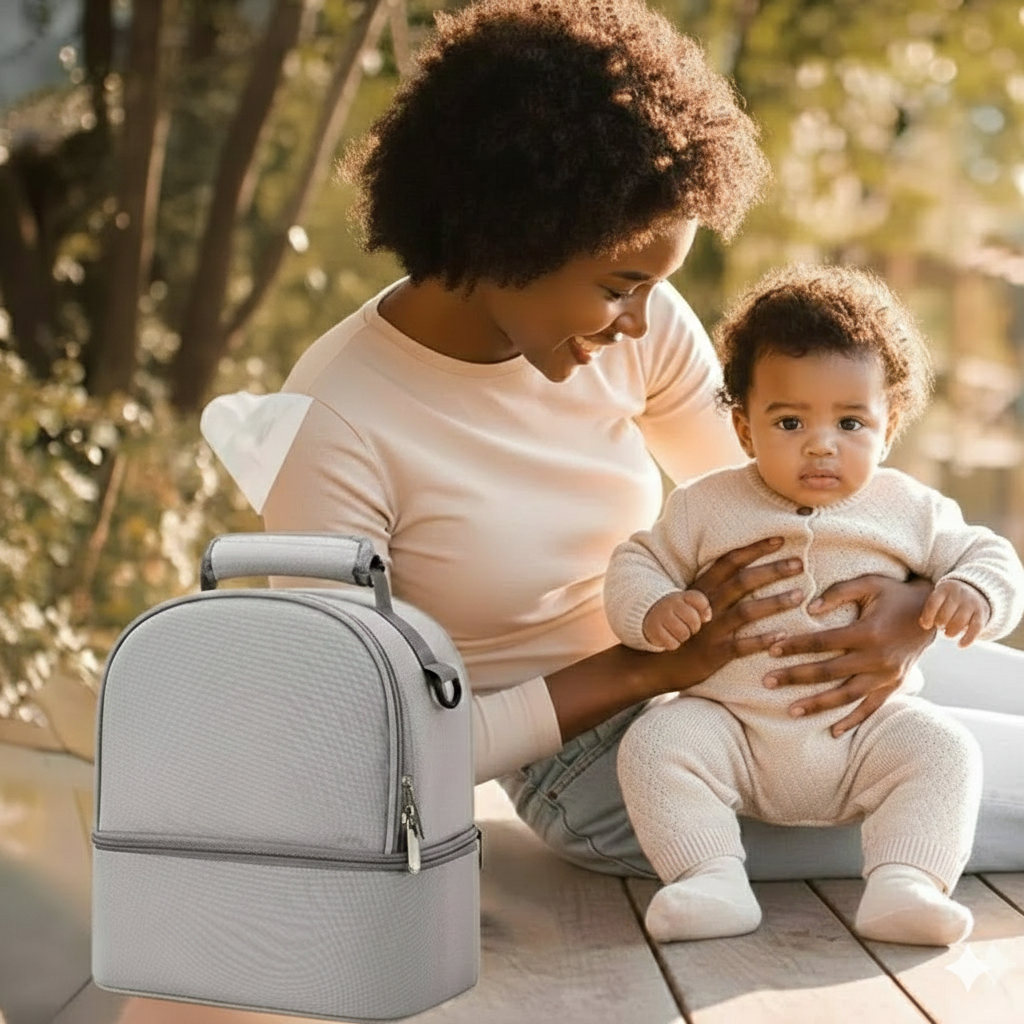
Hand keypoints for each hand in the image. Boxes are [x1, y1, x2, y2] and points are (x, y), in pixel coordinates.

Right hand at [643, 590, 711, 649]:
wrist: (646, 612)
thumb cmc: (674, 610)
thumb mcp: (687, 603)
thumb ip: (702, 607)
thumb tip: (707, 618)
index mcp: (680, 596)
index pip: (699, 600)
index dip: (703, 610)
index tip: (697, 614)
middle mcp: (670, 604)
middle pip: (694, 620)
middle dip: (694, 627)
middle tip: (688, 627)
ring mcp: (661, 616)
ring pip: (683, 633)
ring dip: (684, 636)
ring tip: (678, 633)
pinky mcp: (654, 630)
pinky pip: (672, 643)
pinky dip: (673, 643)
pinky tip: (670, 637)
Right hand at [655, 536, 804, 686]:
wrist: (656, 662)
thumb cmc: (680, 630)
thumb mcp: (691, 603)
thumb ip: (714, 589)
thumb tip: (742, 572)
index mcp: (702, 589)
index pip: (730, 561)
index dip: (754, 549)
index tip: (779, 539)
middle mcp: (708, 605)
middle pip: (743, 581)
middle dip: (772, 570)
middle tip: (799, 563)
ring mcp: (711, 629)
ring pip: (746, 611)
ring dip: (775, 602)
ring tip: (800, 596)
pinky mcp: (715, 652)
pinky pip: (742, 645)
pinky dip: (763, 640)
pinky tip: (783, 636)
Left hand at [763, 575, 933, 736]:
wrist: (934, 614)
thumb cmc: (895, 594)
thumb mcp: (869, 583)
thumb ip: (838, 592)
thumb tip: (810, 607)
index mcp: (869, 632)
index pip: (823, 642)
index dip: (796, 645)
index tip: (772, 649)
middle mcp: (878, 658)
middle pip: (829, 671)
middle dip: (795, 677)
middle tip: (767, 681)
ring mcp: (888, 676)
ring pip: (847, 695)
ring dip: (818, 705)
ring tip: (790, 711)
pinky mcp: (895, 685)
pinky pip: (871, 707)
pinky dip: (853, 720)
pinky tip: (833, 731)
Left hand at [919, 579, 989, 646]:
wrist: (976, 591)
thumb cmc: (948, 599)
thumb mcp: (939, 597)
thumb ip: (930, 609)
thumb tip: (923, 624)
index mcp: (945, 588)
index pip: (933, 603)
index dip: (927, 617)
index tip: (926, 625)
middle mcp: (959, 593)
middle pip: (946, 614)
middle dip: (940, 624)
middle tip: (940, 626)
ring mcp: (972, 603)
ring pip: (959, 621)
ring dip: (951, 632)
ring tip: (947, 634)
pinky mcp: (982, 613)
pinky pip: (975, 628)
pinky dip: (967, 639)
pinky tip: (960, 646)